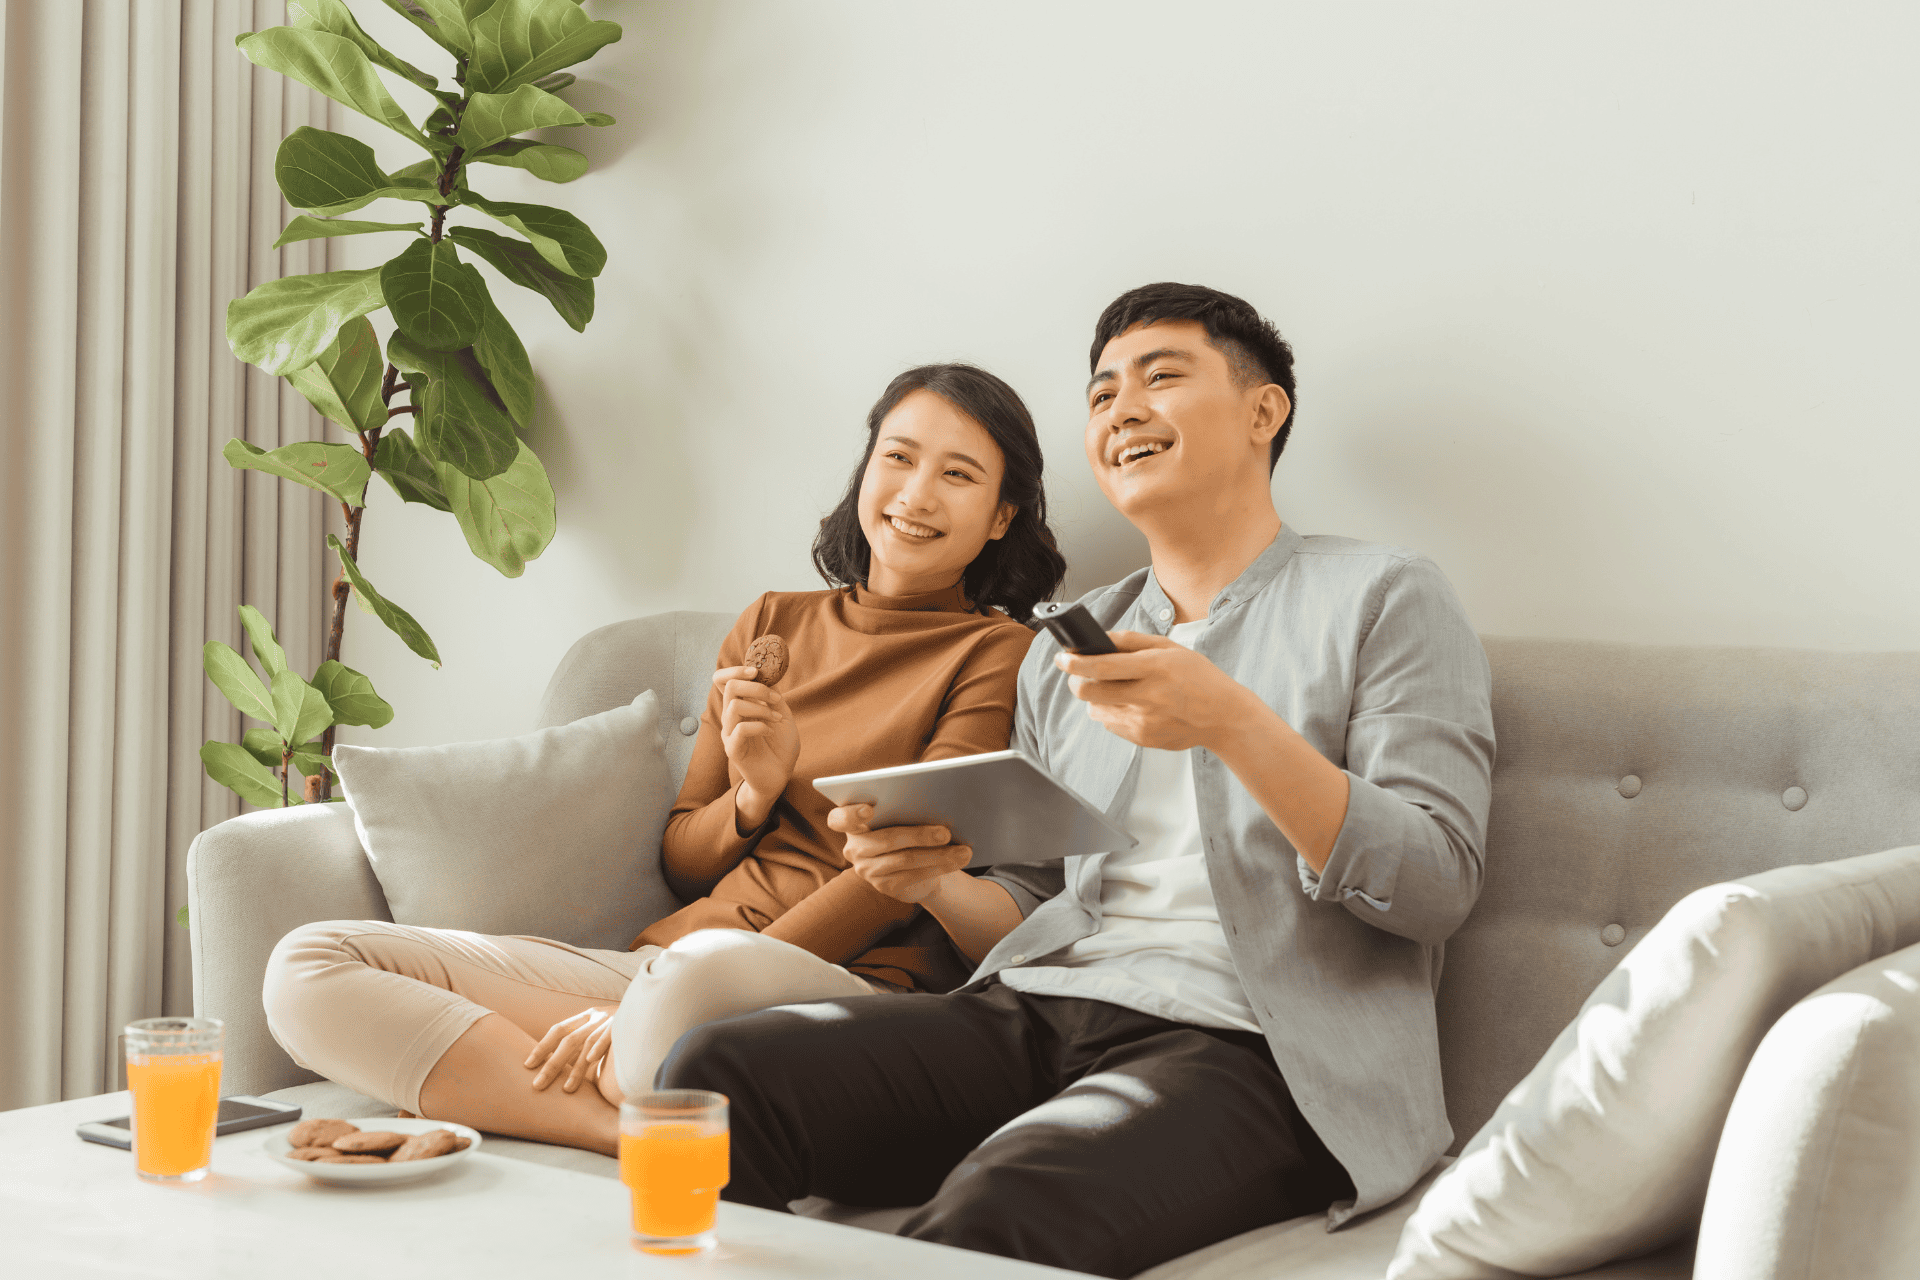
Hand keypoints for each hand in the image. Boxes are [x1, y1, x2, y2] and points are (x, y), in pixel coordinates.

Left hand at [525, 1004, 617, 1092]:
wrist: (652, 1007)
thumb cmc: (622, 1028)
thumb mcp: (600, 1031)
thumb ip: (584, 1045)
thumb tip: (560, 1069)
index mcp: (586, 1017)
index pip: (558, 1030)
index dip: (541, 1047)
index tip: (527, 1065)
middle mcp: (595, 1017)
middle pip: (567, 1040)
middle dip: (551, 1064)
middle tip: (537, 1085)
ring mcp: (610, 1020)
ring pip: (585, 1043)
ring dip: (575, 1069)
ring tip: (566, 1090)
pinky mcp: (624, 1025)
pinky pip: (609, 1035)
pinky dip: (599, 1046)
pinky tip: (591, 1060)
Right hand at [711, 664, 800, 823]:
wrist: (780, 776)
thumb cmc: (780, 747)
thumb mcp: (782, 715)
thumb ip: (773, 697)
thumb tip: (767, 676)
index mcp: (740, 706)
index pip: (722, 681)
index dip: (734, 670)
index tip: (755, 671)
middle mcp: (731, 718)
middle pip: (729, 687)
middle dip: (755, 687)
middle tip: (774, 698)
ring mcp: (730, 733)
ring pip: (734, 707)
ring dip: (760, 708)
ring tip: (776, 718)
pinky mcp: (733, 749)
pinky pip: (740, 730)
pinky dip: (759, 726)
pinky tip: (770, 731)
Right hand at [829, 804, 971, 903]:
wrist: (918, 859)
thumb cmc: (909, 822)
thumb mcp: (905, 810)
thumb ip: (908, 802)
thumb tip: (936, 796)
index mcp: (852, 820)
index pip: (839, 819)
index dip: (851, 814)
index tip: (870, 809)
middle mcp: (855, 847)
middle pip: (885, 840)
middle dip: (919, 835)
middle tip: (946, 832)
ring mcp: (867, 870)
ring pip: (905, 860)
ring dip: (939, 855)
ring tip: (963, 851)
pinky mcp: (885, 886)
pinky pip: (914, 876)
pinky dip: (940, 866)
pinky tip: (958, 860)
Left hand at [1054, 630, 1256, 751]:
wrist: (1223, 716)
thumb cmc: (1197, 677)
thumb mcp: (1169, 648)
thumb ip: (1131, 641)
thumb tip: (1098, 639)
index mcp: (1154, 668)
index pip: (1102, 666)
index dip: (1075, 662)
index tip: (1062, 658)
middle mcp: (1147, 696)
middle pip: (1088, 692)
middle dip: (1076, 682)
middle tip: (1078, 675)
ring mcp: (1143, 721)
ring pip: (1096, 709)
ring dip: (1096, 698)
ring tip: (1116, 689)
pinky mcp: (1142, 739)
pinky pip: (1110, 723)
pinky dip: (1113, 712)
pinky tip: (1134, 705)